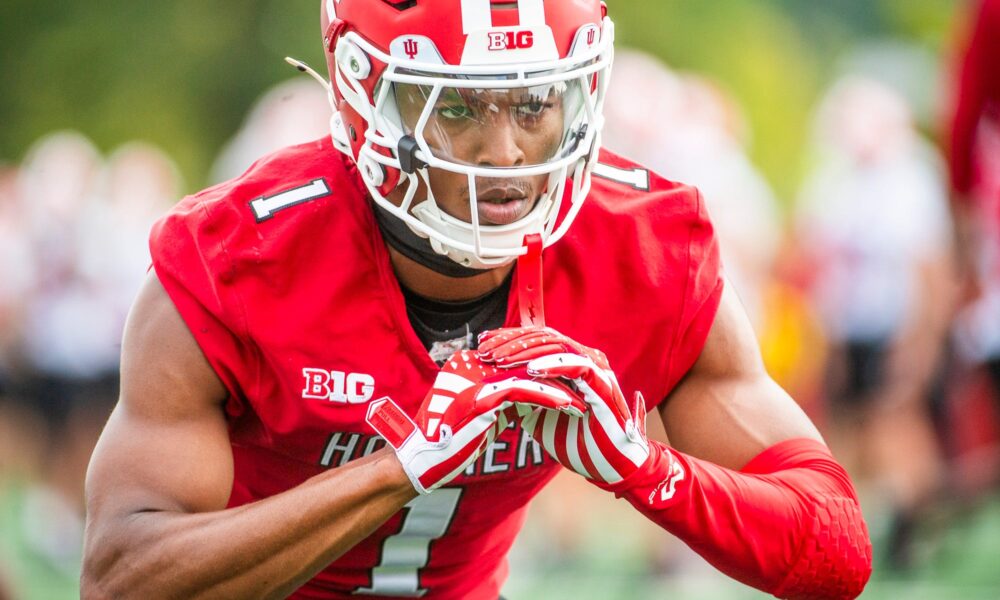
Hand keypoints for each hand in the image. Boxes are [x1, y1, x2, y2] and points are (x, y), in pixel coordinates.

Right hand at [366, 349, 585, 493]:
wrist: (421, 461)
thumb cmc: (449, 442)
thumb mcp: (479, 412)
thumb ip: (499, 398)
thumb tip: (529, 395)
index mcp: (467, 363)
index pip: (516, 358)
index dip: (545, 369)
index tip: (571, 382)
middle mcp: (470, 363)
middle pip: (525, 362)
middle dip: (558, 376)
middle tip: (585, 387)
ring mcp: (474, 378)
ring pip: (529, 375)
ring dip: (560, 388)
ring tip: (583, 401)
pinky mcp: (481, 397)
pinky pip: (524, 392)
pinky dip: (549, 398)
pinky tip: (569, 407)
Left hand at [478, 327, 650, 485]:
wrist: (609, 467)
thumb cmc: (577, 442)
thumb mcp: (539, 415)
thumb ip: (523, 396)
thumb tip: (493, 385)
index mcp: (571, 362)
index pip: (537, 338)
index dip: (509, 339)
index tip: (481, 344)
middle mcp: (584, 359)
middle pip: (544, 336)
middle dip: (512, 341)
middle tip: (485, 350)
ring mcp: (596, 369)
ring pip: (558, 346)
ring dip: (527, 351)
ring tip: (501, 359)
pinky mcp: (603, 384)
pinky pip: (576, 366)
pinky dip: (552, 366)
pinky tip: (530, 370)